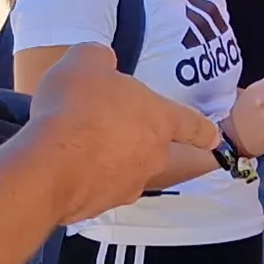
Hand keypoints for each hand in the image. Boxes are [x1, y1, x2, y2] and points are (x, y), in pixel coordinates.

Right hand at [24, 54, 221, 220]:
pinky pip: (97, 186)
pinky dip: (85, 176)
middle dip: (133, 136)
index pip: (192, 124)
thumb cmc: (77, 107)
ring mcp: (129, 184)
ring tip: (75, 143)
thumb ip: (102, 59)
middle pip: (152, 145)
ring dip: (107, 157)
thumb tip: (103, 64)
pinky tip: (62, 163)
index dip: (202, 130)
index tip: (213, 138)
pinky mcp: (102, 205)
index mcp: (160, 118)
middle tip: (103, 123)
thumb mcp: (86, 61)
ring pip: (124, 167)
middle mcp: (153, 155)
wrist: (50, 163)